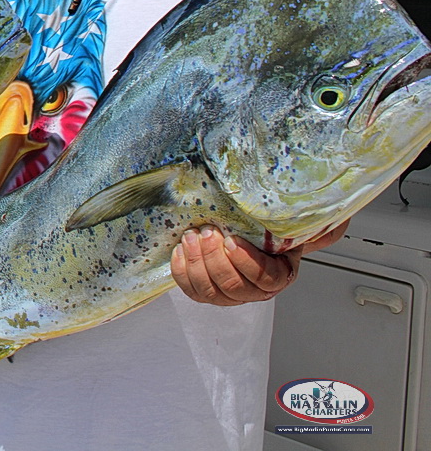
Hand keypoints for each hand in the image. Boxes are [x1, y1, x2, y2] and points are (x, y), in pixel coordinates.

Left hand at [170, 222, 347, 305]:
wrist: (248, 230)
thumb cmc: (270, 227)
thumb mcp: (293, 221)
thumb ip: (312, 222)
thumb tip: (334, 220)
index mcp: (280, 274)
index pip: (266, 279)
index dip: (247, 263)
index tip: (233, 240)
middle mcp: (255, 290)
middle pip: (234, 287)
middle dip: (216, 259)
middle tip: (207, 233)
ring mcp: (229, 294)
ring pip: (210, 291)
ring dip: (197, 263)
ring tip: (192, 237)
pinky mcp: (205, 291)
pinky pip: (191, 290)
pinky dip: (182, 272)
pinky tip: (181, 250)